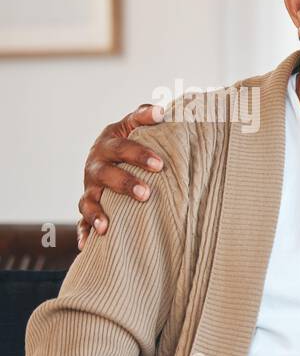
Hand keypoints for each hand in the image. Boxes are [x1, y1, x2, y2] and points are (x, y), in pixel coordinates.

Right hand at [78, 103, 166, 248]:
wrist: (114, 157)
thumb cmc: (135, 142)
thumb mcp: (139, 126)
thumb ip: (149, 116)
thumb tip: (161, 110)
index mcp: (110, 142)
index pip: (123, 144)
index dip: (139, 152)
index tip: (159, 164)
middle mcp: (97, 163)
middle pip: (107, 173)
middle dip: (125, 183)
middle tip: (146, 194)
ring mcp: (91, 185)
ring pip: (90, 198)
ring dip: (98, 211)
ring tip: (107, 225)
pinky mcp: (88, 204)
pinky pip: (82, 220)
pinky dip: (84, 231)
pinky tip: (86, 244)